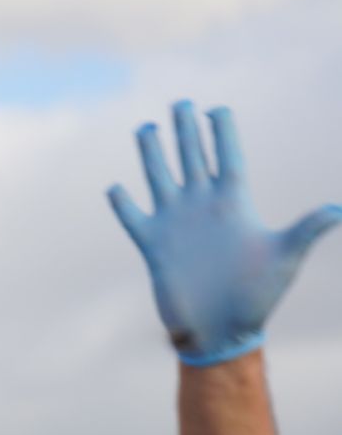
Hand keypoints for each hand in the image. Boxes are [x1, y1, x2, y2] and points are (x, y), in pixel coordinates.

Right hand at [107, 102, 341, 366]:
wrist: (222, 331)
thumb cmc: (258, 297)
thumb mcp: (285, 258)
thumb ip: (306, 230)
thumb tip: (338, 211)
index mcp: (234, 205)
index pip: (227, 158)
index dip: (222, 133)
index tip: (217, 109)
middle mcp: (203, 209)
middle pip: (192, 158)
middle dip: (186, 131)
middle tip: (181, 104)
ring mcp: (177, 226)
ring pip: (160, 179)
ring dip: (152, 154)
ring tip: (147, 128)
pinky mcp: (154, 247)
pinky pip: (135, 218)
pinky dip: (124, 203)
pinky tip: (115, 187)